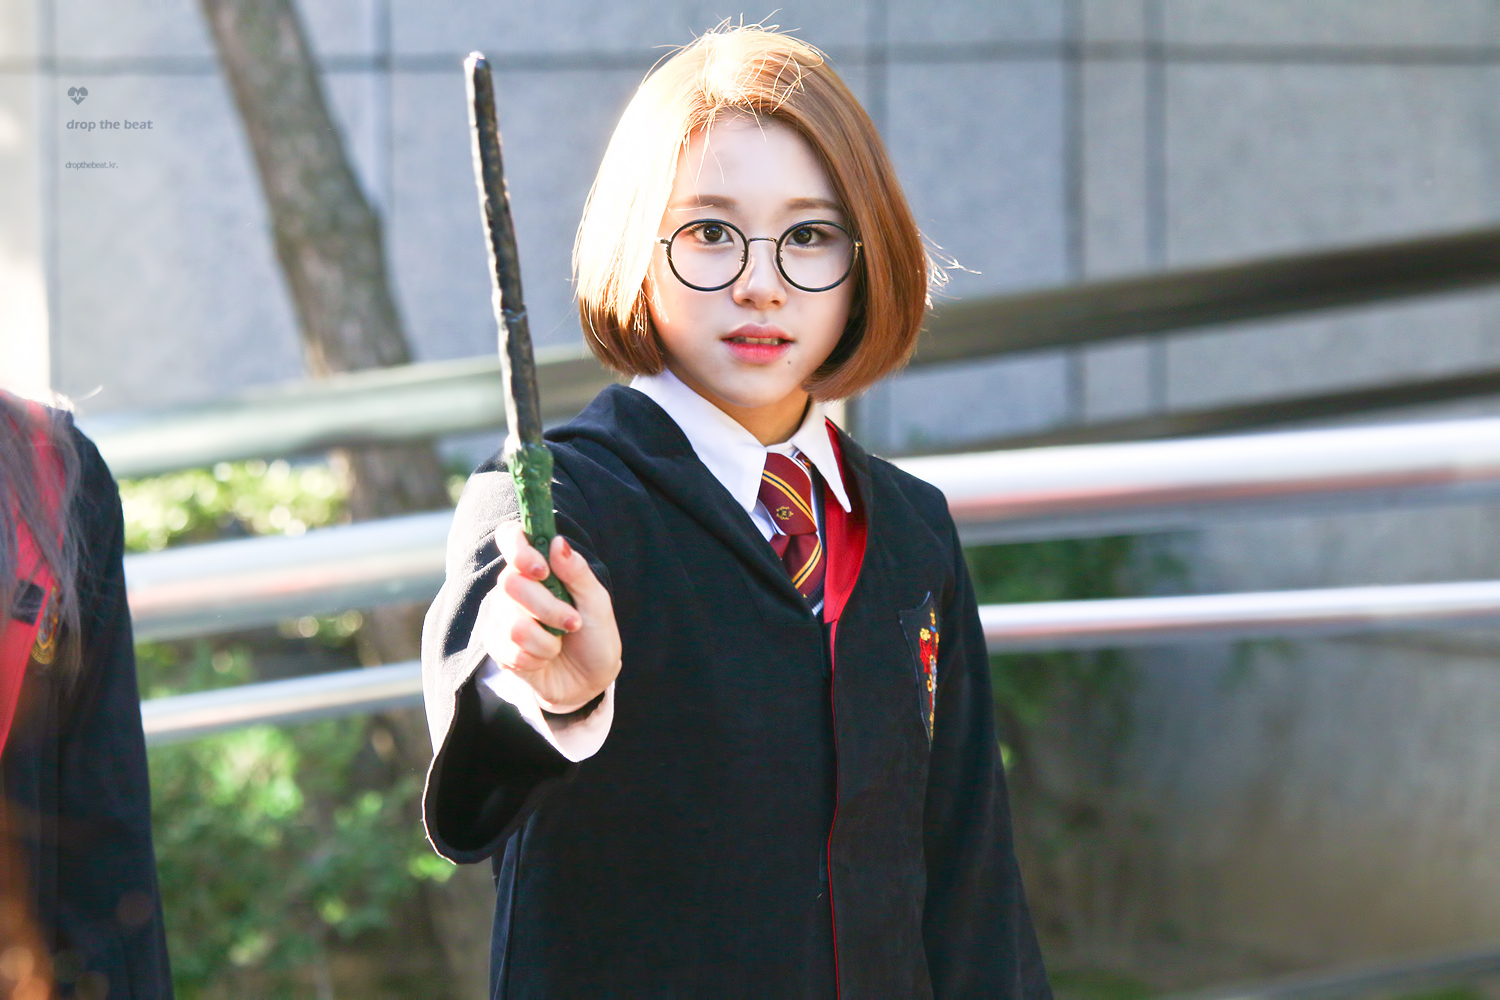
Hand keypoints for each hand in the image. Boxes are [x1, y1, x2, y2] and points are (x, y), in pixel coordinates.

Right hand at [475, 522, 621, 712]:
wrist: (587, 681)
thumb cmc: (594, 636)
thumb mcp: (597, 604)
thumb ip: (577, 573)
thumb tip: (558, 542)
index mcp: (539, 567)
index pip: (510, 538)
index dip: (518, 549)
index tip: (542, 570)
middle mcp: (514, 586)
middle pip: (511, 584)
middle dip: (548, 609)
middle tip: (571, 622)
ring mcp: (500, 615)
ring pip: (512, 624)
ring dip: (546, 641)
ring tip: (558, 644)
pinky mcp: (495, 645)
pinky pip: (508, 650)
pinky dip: (535, 659)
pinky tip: (543, 659)